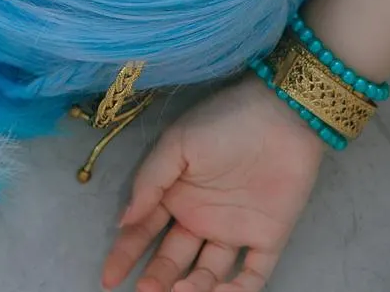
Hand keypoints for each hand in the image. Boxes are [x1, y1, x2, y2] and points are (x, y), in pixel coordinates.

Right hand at [100, 76, 324, 291]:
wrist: (281, 116)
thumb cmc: (223, 123)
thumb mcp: (177, 144)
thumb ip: (150, 182)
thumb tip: (123, 221)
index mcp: (176, 194)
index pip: (145, 230)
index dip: (126, 253)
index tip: (108, 278)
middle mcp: (201, 218)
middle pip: (173, 258)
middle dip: (157, 278)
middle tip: (145, 291)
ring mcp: (233, 231)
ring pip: (208, 273)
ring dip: (193, 288)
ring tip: (181, 291)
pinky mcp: (267, 240)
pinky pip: (252, 275)